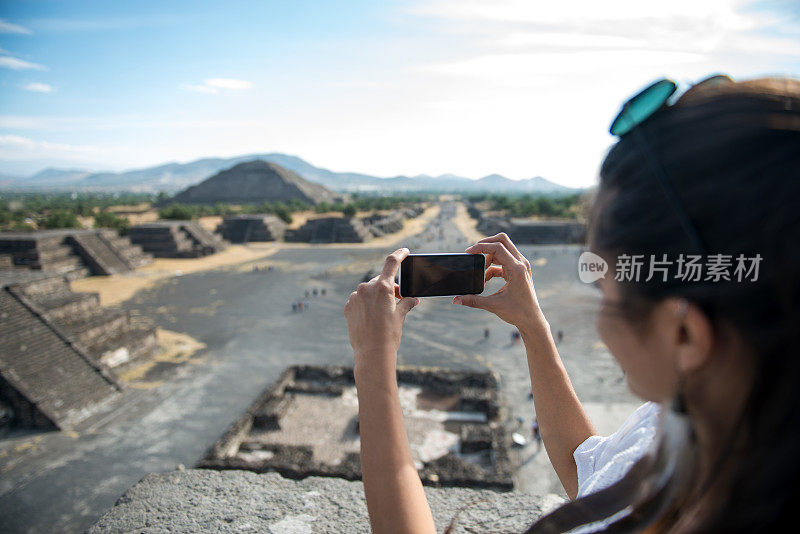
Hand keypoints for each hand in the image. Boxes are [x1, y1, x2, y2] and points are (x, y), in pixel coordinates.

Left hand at [344, 248, 418, 378]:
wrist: (372, 354)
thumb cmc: (389, 335)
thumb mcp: (400, 316)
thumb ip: (405, 303)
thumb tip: (411, 299)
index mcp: (382, 288)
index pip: (391, 263)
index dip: (399, 254)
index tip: (404, 251)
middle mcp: (366, 289)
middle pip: (381, 281)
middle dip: (390, 288)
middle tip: (398, 299)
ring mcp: (355, 297)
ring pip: (369, 291)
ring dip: (376, 297)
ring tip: (383, 314)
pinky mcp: (348, 307)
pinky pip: (359, 300)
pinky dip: (366, 305)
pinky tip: (371, 318)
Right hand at [454, 233, 542, 328]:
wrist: (532, 320)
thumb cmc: (517, 312)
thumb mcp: (493, 305)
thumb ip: (473, 301)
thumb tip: (455, 300)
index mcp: (517, 269)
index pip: (497, 247)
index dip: (481, 246)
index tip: (469, 252)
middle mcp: (521, 263)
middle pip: (502, 240)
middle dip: (486, 244)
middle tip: (474, 253)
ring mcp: (521, 265)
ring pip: (503, 249)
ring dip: (489, 256)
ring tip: (480, 272)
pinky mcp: (519, 270)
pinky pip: (504, 260)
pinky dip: (493, 266)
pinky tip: (486, 278)